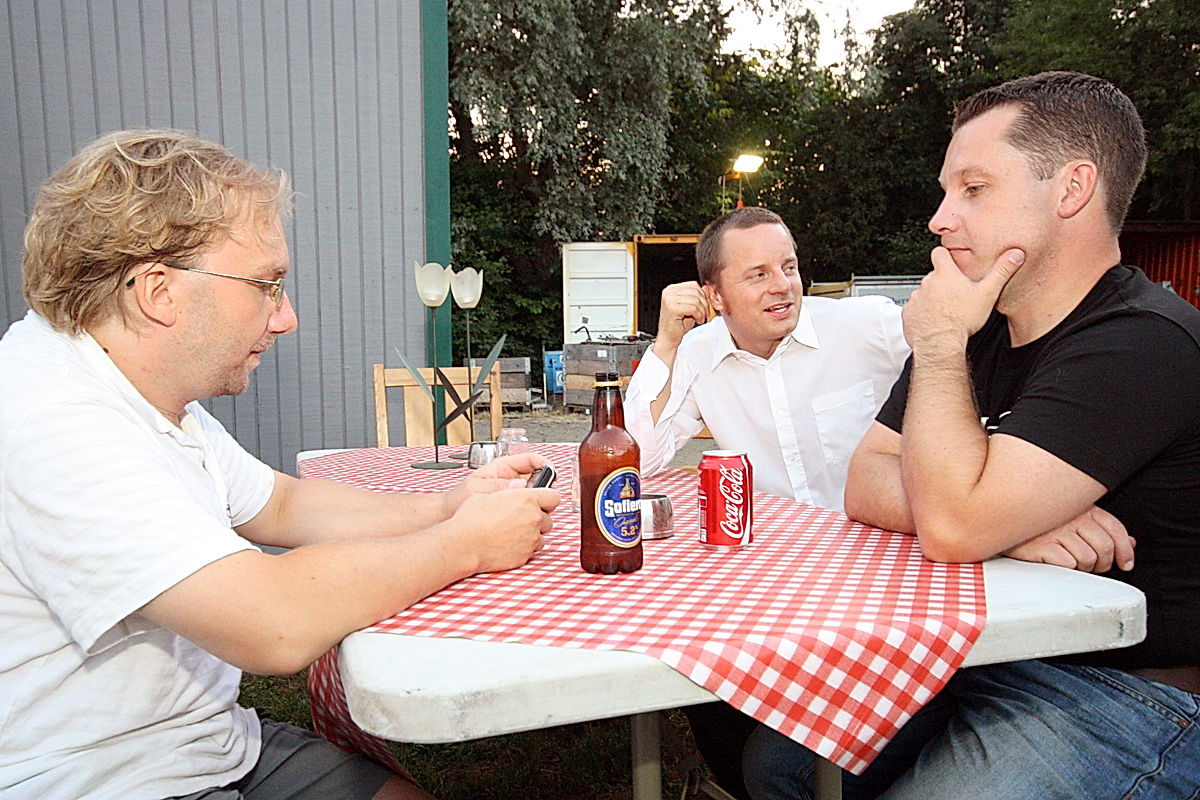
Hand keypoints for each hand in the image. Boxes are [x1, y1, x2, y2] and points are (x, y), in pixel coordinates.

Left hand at [440, 453, 547, 517]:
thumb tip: (518, 484)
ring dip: (538, 500)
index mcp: (502, 468)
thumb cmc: (457, 499)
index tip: (551, 470)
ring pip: (534, 494)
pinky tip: (529, 516)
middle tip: (546, 493)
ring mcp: (512, 495)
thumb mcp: (476, 488)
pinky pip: (527, 508)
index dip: (543, 463)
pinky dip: (531, 511)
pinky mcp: (511, 509)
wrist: (449, 516)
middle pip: (537, 477)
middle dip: (544, 484)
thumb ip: (496, 486)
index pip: (529, 459)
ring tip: (537, 506)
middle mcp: (510, 480)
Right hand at [446, 487, 558, 573]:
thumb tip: (519, 486)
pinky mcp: (526, 555)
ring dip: (532, 533)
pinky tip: (509, 543)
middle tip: (521, 518)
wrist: (464, 545)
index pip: (554, 496)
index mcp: (526, 499)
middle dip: (538, 517)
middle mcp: (533, 518)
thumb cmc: (471, 519)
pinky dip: (525, 547)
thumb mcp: (487, 493)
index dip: (548, 498)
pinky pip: (532, 550)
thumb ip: (509, 489)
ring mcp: (531, 538)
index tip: (543, 501)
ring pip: (541, 535)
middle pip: (548, 518)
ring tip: (513, 532)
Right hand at [653, 281, 708, 354]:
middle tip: (705, 315)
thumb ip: (698, 296)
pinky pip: (693, 308)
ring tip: (701, 319)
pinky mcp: (672, 308)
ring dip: (702, 311)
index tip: (705, 307)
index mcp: (672, 289)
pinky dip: (699, 315)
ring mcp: (669, 299)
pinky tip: (698, 321)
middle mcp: (669, 292)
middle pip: (696, 291)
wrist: (669, 338)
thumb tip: (707, 288)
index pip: (693, 285)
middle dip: (704, 304)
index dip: (703, 295)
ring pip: (696, 300)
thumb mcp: (692, 307)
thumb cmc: (679, 324)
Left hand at [903, 247, 1024, 352]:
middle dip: (943, 282)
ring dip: (932, 299)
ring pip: (924, 293)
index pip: (939, 252)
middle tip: (956, 295)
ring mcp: (916, 298)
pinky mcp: (908, 313)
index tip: (951, 261)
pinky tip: (934, 321)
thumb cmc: (962, 319)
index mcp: (945, 274)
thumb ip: (1001, 272)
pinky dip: (923, 313)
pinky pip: (915, 309)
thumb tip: (1016, 254)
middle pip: (933, 276)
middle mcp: (927, 283)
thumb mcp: (988, 293)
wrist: (940, 343)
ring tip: (946, 311)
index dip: (945, 256)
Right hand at [1003, 506, 1134, 572]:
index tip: (1125, 562)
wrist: (1001, 520)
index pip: (1115, 528)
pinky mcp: (1042, 545)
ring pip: (1088, 558)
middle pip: (1105, 547)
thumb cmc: (1039, 523)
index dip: (1125, 549)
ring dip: (1084, 568)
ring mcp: (1056, 530)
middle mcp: (1071, 516)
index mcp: (1082, 507)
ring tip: (1073, 564)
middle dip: (1104, 563)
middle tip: (1095, 567)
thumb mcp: (1074, 518)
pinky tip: (1057, 562)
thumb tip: (1130, 544)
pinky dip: (1067, 567)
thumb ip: (1102, 529)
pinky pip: (1068, 564)